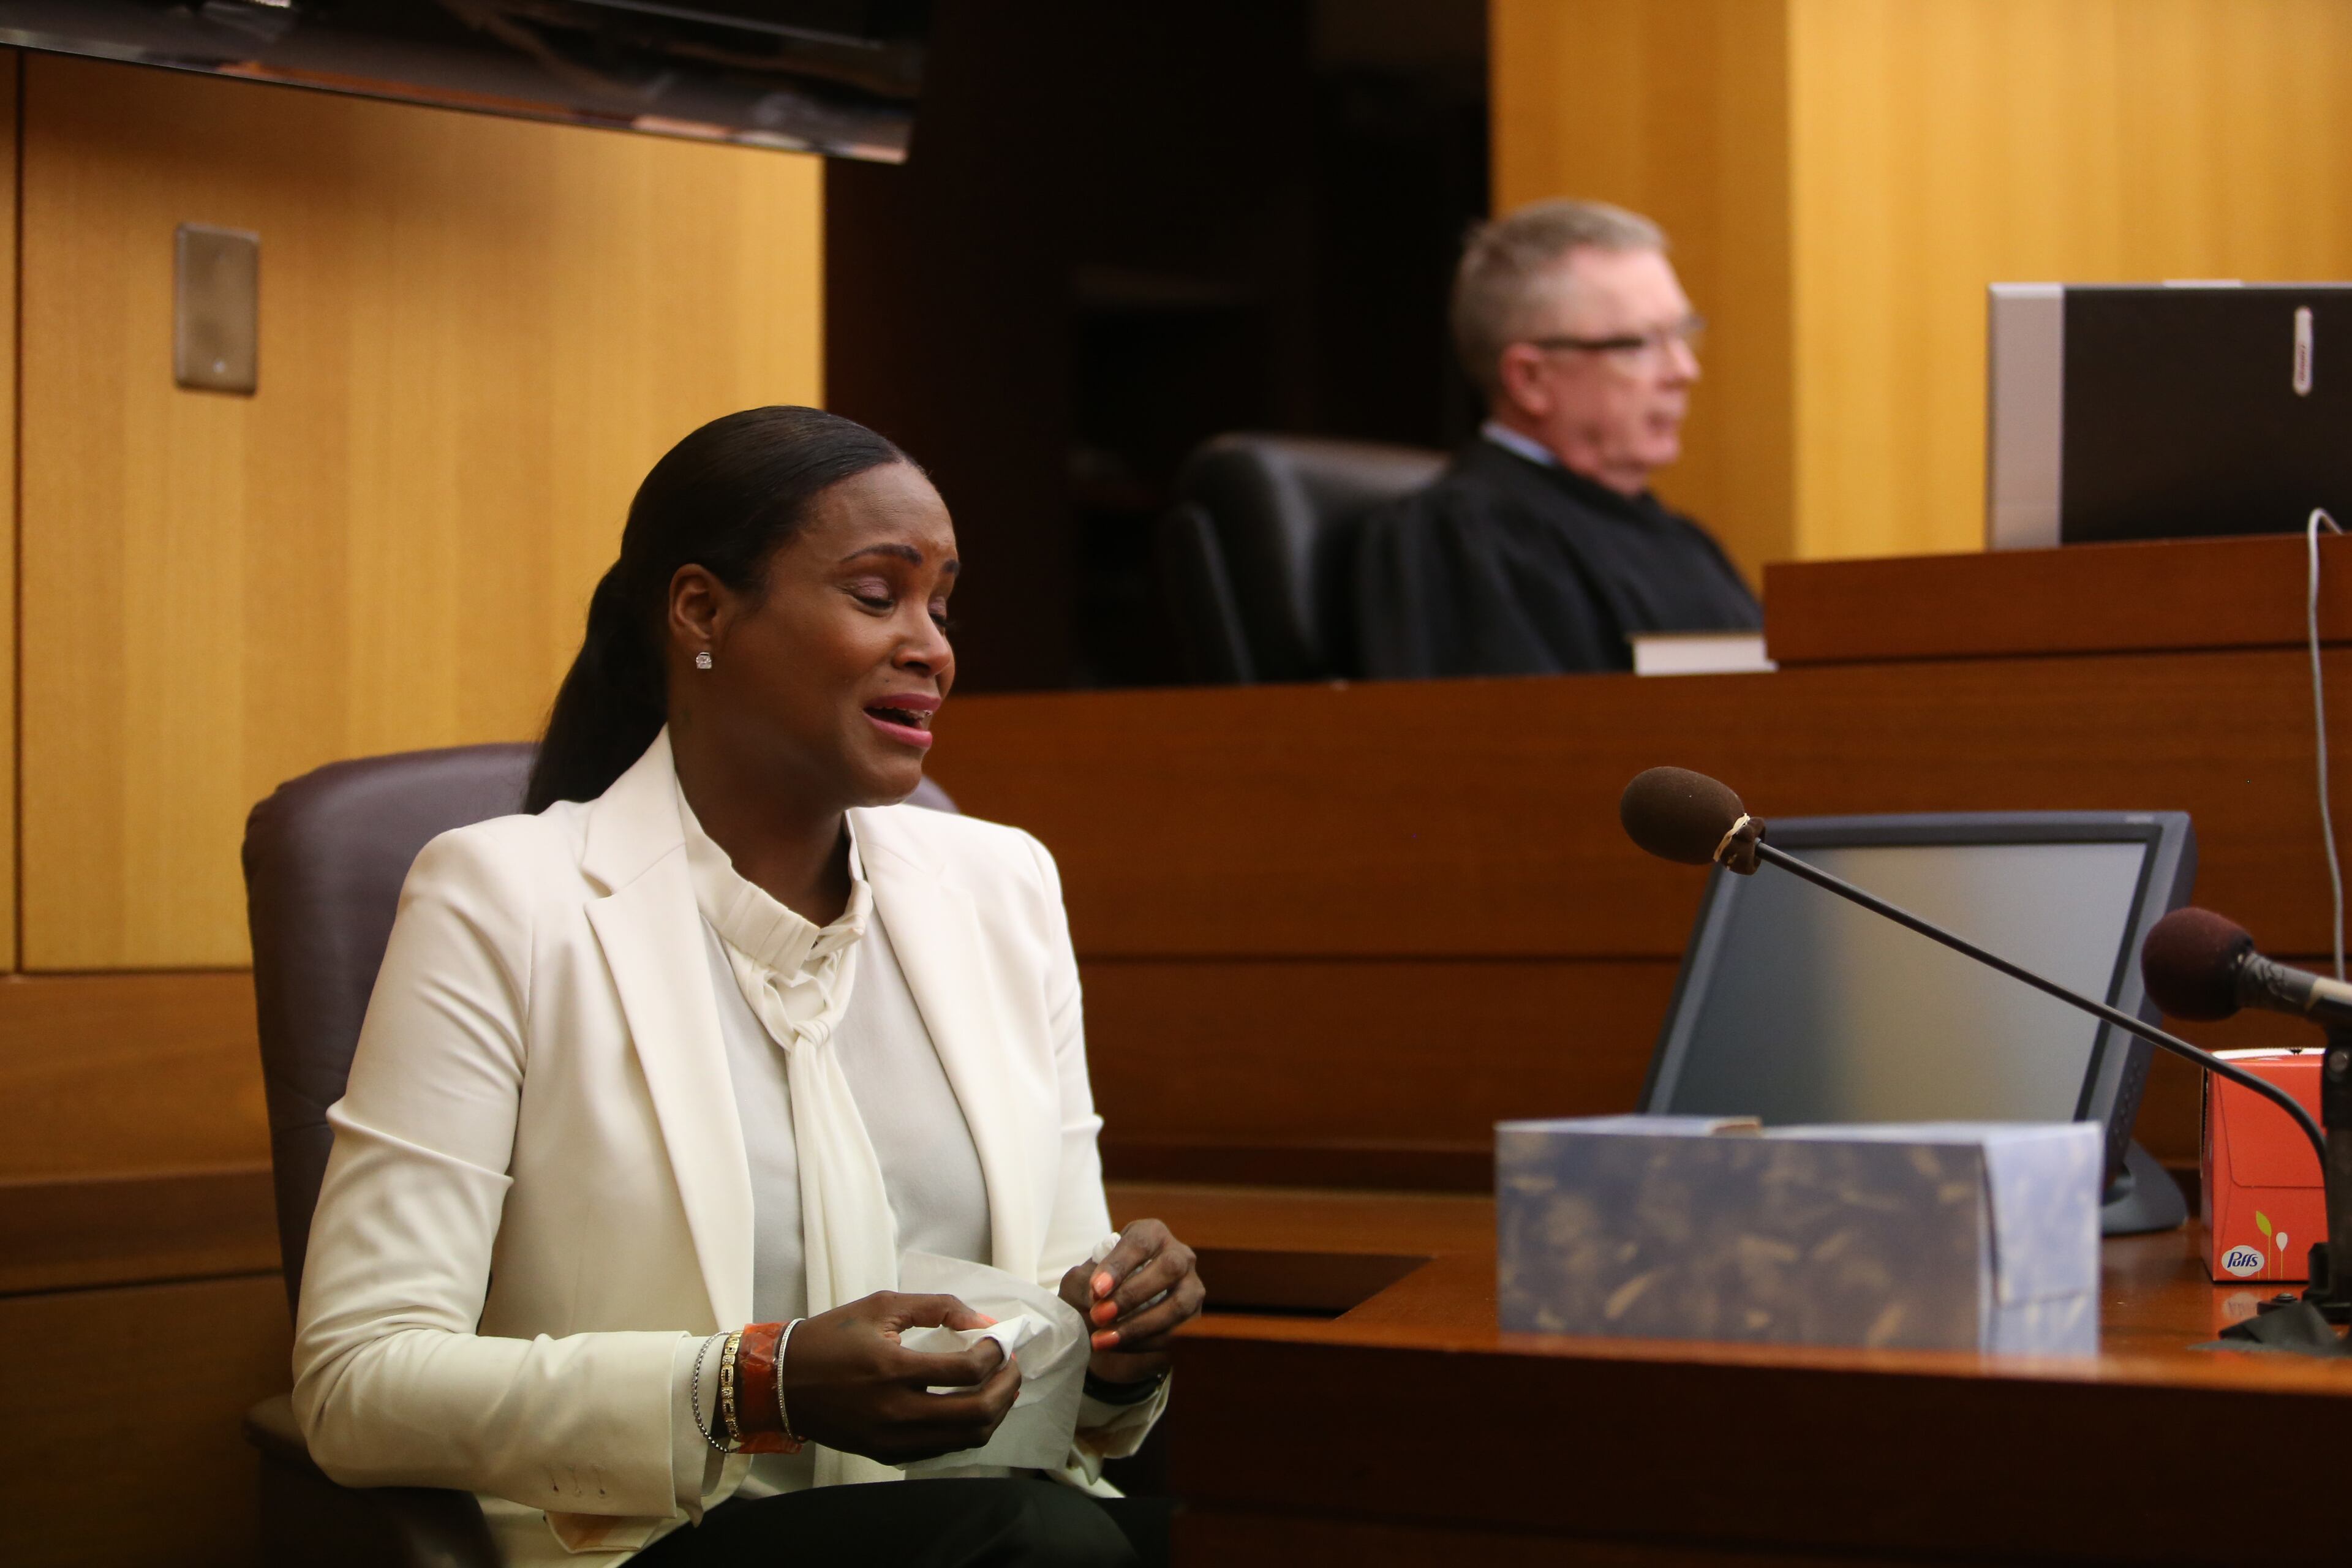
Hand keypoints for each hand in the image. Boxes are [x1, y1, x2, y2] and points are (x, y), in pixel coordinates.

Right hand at [780, 1292, 1019, 1463]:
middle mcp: (895, 1412)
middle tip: (1012, 1365)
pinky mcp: (887, 1454)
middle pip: (977, 1413)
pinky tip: (970, 1406)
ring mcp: (892, 1439)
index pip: (967, 1370)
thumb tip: (983, 1323)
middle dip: (1007, 1387)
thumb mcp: (881, 1306)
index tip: (1001, 1339)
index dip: (997, 1353)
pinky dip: (966, 1429)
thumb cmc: (831, 1337)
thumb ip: (937, 1307)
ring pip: (966, 1438)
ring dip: (994, 1412)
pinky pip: (943, 1449)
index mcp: (892, 1369)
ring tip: (1000, 1386)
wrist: (780, 1382)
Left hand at [1057, 1219, 1203, 1385]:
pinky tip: (1117, 1346)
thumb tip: (1097, 1298)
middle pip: (1169, 1268)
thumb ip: (1085, 1283)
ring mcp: (1191, 1287)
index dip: (1119, 1266)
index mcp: (1152, 1234)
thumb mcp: (1082, 1280)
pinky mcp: (1193, 1318)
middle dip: (1132, 1295)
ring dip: (1139, 1325)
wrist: (1112, 1316)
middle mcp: (1179, 1255)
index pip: (1140, 1243)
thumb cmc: (1098, 1288)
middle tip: (1099, 1315)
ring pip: (1178, 1305)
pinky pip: (1177, 1333)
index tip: (1096, 1290)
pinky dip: (1144, 1343)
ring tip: (1103, 1340)